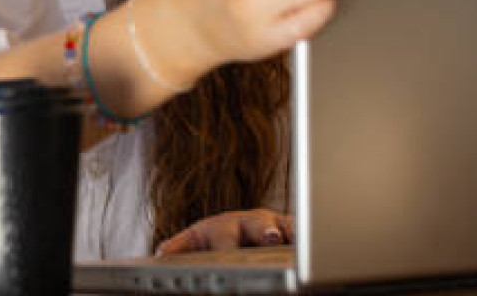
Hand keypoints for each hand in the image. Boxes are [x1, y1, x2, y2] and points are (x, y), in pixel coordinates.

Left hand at [155, 209, 295, 255]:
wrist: (229, 230)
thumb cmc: (210, 241)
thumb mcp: (192, 242)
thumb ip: (179, 247)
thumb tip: (159, 253)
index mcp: (220, 226)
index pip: (224, 237)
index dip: (227, 246)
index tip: (228, 254)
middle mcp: (248, 221)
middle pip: (258, 225)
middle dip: (265, 231)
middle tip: (272, 238)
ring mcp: (271, 223)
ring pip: (284, 225)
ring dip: (291, 232)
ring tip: (300, 239)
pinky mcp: (289, 230)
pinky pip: (300, 230)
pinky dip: (307, 235)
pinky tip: (316, 243)